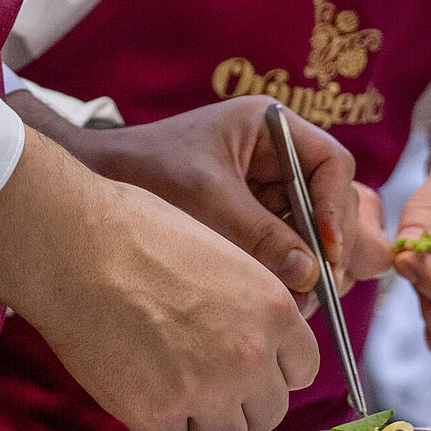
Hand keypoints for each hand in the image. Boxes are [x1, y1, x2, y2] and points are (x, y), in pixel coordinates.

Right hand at [0, 126, 319, 430]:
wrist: (77, 245)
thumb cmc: (138, 231)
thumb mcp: (220, 252)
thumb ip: (250, 302)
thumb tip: (256, 335)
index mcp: (272, 308)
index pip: (303, 368)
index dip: (276, 365)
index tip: (256, 362)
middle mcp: (249, 355)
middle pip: (270, 411)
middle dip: (242, 396)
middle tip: (209, 372)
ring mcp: (205, 391)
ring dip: (204, 417)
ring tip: (173, 380)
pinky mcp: (156, 417)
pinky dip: (156, 421)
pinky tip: (138, 381)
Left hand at [8, 91, 391, 307]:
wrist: (93, 190)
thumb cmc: (145, 174)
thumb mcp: (207, 199)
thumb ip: (260, 235)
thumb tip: (310, 277)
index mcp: (271, 127)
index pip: (332, 164)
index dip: (337, 209)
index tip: (325, 252)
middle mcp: (280, 158)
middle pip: (336, 201)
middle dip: (335, 244)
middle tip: (324, 285)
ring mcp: (270, 193)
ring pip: (319, 233)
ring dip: (317, 268)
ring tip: (299, 301)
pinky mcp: (256, 227)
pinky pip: (292, 252)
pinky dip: (293, 278)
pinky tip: (281, 302)